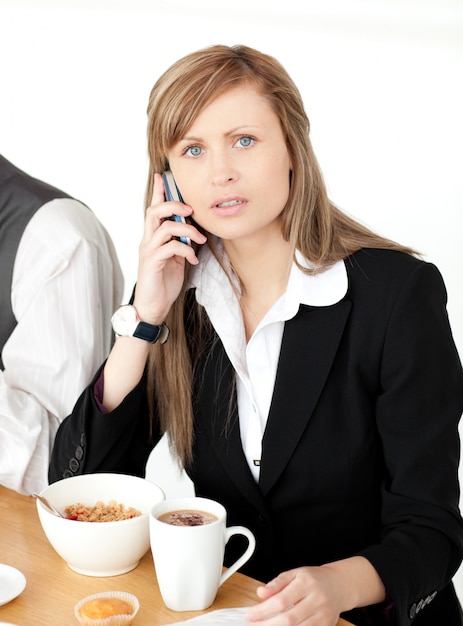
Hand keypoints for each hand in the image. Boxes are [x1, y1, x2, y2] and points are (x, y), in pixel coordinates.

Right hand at [134, 172, 205, 323]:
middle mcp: (148, 240)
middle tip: (191, 209)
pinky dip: (186, 250)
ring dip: (187, 229)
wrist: (153, 307)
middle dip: (174, 205)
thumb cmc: (164, 283)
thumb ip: (181, 243)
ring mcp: (149, 251)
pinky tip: (193, 259)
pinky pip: (170, 247)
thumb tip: (194, 231)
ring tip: (200, 238)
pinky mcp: (152, 262)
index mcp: (153, 237)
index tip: (162, 176)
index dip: (157, 192)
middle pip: (154, 211)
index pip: (153, 209)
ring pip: (164, 226)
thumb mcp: (176, 259)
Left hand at [245, 566, 341, 624]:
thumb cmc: (314, 579)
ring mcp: (323, 615)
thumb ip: (277, 584)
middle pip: (289, 619)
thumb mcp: (295, 574)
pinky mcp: (327, 625)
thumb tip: (261, 593)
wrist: (338, 585)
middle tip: (254, 625)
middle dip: (267, 625)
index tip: (250, 615)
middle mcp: (316, 599)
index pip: (281, 600)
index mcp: (306, 583)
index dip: (263, 610)